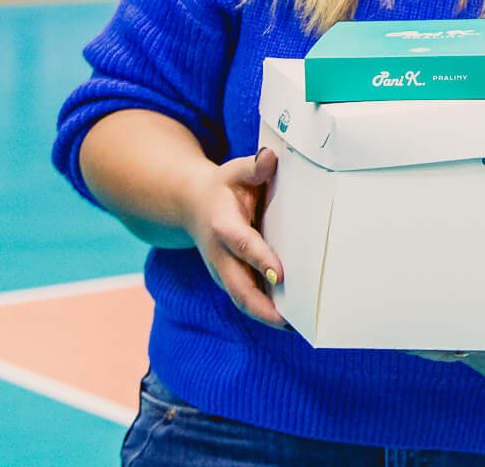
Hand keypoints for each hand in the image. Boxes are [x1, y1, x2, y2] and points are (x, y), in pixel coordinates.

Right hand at [182, 148, 285, 328]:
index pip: (243, 244)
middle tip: (289, 320)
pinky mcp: (228, 277)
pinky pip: (244, 297)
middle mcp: (220, 254)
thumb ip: (253, 167)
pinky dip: (262, 311)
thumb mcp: (234, 171)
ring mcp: (222, 270)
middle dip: (261, 305)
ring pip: (240, 298)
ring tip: (295, 326)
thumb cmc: (222, 186)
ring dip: (264, 315)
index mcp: (223, 226)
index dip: (260, 258)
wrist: (189, 204)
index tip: (279, 273)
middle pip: (238, 285)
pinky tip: (288, 320)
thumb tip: (269, 157)